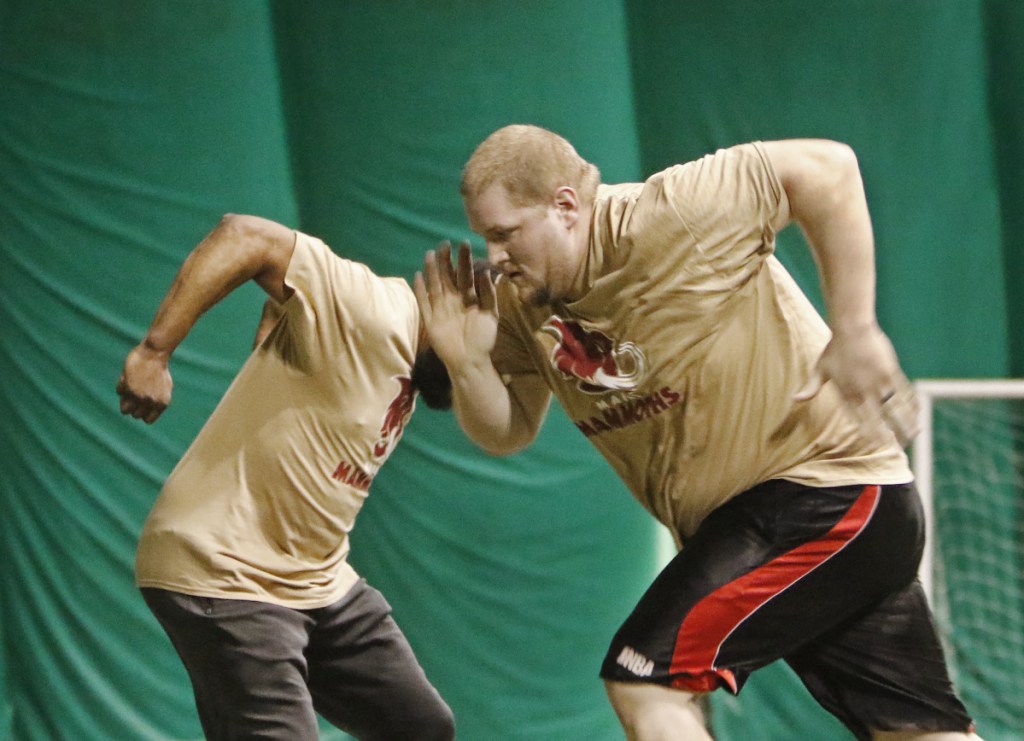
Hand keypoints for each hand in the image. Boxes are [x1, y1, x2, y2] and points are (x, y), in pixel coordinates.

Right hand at [116, 344, 172, 423]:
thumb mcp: (165, 388)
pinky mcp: (127, 387)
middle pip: (135, 415)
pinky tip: (128, 377)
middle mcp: (150, 402)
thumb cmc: (160, 370)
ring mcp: (138, 395)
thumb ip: (157, 402)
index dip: (143, 413)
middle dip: (134, 406)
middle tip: (136, 394)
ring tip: (130, 390)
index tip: (141, 406)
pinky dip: (121, 385)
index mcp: (161, 404)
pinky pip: (119, 392)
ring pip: (125, 409)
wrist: (154, 354)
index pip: (147, 420)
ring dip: (125, 400)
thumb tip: (146, 417)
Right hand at [414, 241, 497, 371]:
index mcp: (469, 296)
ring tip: (430, 254)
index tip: (464, 243)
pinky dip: (420, 291)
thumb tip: (485, 272)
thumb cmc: (483, 338)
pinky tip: (417, 276)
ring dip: (432, 270)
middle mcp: (453, 299)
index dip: (464, 259)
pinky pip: (424, 303)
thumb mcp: (491, 314)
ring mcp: (440, 308)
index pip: (465, 274)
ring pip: (435, 285)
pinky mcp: (430, 320)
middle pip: (448, 276)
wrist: (470, 360)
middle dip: (446, 260)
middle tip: (445, 243)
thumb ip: (488, 294)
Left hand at [795, 323, 919, 445]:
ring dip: (905, 424)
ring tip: (913, 436)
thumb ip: (810, 388)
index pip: (859, 420)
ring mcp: (879, 382)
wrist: (851, 328)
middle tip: (899, 448)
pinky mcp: (891, 371)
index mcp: (847, 394)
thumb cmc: (834, 348)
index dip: (870, 434)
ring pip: (895, 409)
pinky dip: (912, 405)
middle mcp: (863, 391)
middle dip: (890, 435)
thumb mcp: (819, 369)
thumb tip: (794, 399)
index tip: (878, 445)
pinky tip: (918, 414)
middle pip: (879, 419)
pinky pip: (904, 393)